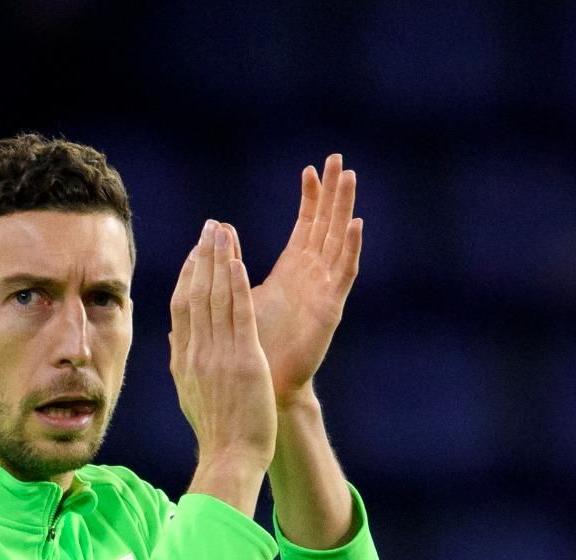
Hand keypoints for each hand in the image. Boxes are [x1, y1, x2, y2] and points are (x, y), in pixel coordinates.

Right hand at [170, 220, 277, 504]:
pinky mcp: (242, 360)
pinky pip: (237, 314)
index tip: (195, 252)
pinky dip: (236, 285)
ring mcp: (217, 355)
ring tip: (222, 230)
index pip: (182, 308)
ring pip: (214, 298)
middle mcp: (195, 353)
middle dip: (201, 257)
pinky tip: (237, 261)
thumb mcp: (191, 396)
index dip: (187, 275)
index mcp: (183, 361)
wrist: (230, 458)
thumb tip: (176, 340)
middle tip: (209, 227)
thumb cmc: (218, 434)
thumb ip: (184, 364)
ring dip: (218, 260)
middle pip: (194, 295)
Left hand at [243, 153, 362, 406]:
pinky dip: (351, 247)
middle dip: (332, 192)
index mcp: (293, 271)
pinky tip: (356, 223)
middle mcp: (313, 276)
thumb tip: (219, 231)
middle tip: (340, 158)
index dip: (309, 198)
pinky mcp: (330, 308)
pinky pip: (344, 273)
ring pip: (338, 240)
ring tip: (351, 178)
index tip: (310, 169)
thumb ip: (233, 262)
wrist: (268, 385)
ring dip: (344, 208)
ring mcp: (324, 290)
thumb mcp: (239, 293)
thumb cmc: (255, 345)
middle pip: (326, 224)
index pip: (306, 226)